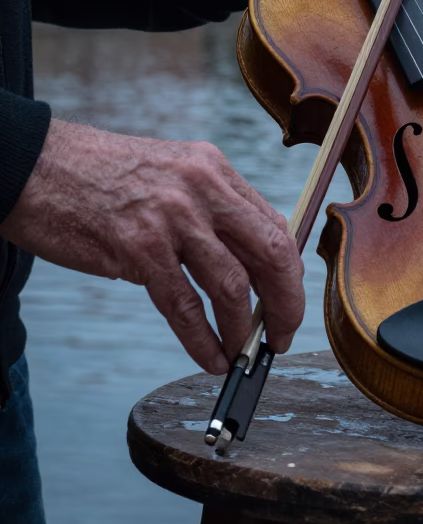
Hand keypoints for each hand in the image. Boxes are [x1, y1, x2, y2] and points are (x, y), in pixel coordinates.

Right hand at [0, 119, 303, 373]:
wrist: (33, 165)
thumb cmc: (98, 175)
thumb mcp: (170, 174)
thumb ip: (209, 209)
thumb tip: (248, 261)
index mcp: (213, 168)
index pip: (273, 225)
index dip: (289, 272)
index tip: (288, 301)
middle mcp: (201, 188)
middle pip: (270, 254)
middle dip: (286, 303)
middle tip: (283, 336)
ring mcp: (171, 218)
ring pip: (232, 285)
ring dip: (243, 330)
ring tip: (244, 355)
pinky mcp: (137, 248)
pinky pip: (184, 306)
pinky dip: (203, 340)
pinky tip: (211, 358)